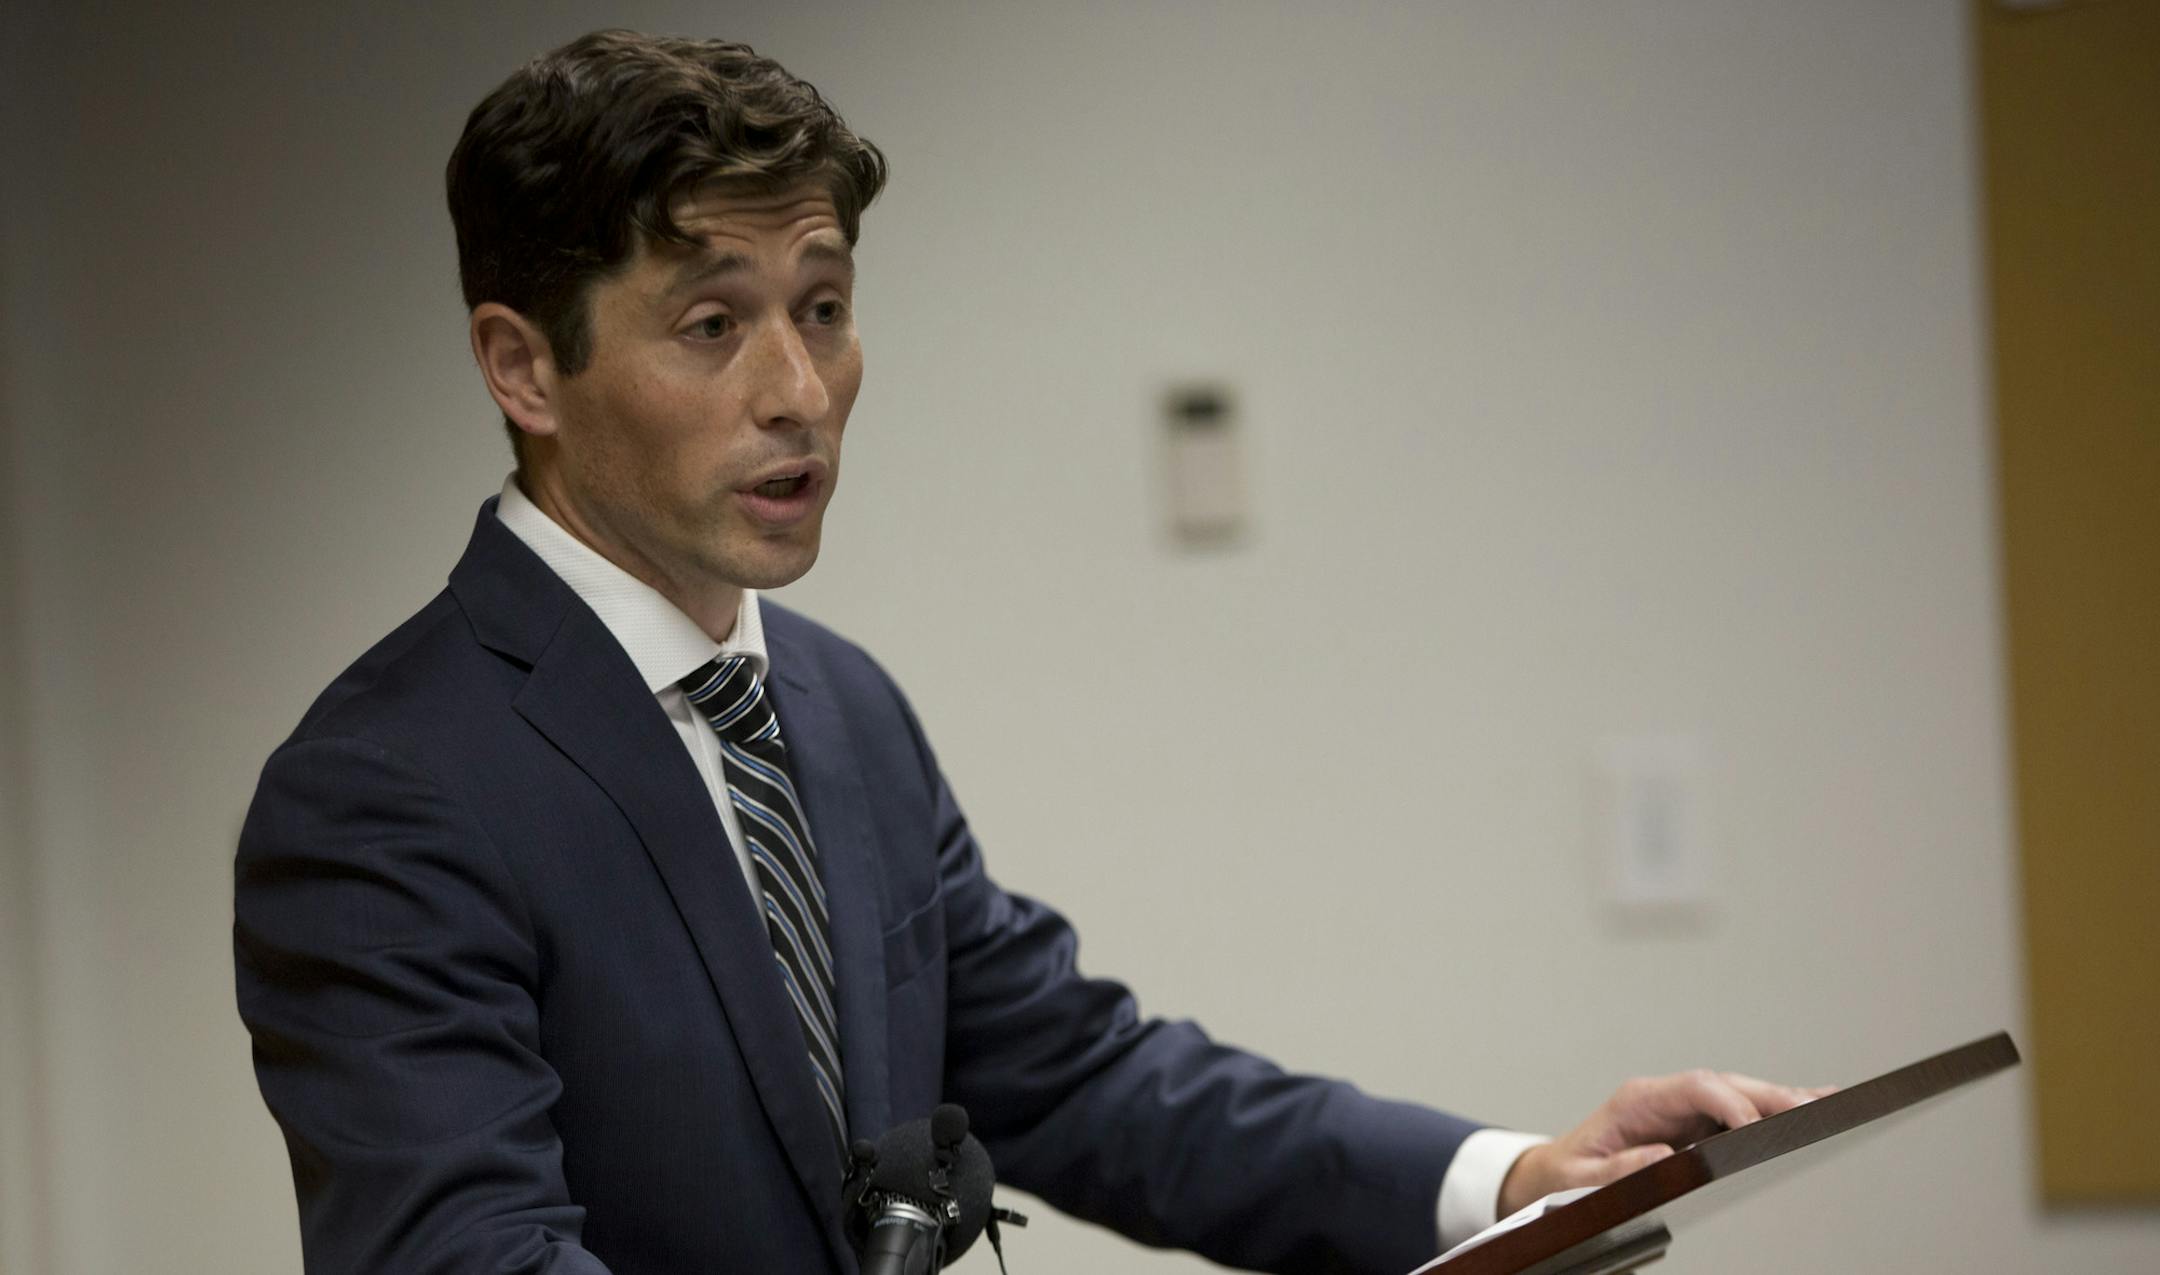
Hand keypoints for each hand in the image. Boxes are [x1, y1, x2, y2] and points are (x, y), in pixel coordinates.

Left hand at [1497, 1070, 1833, 1215]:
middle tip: (1814, 1110)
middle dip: (1769, 1096)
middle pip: (1726, 1085)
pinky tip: (1807, 1103)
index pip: (1695, 1088)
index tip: (1757, 1125)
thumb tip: (1661, 1157)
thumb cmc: (1567, 1173)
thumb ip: (1616, 1170)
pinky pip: (1735, 1109)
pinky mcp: (1692, 1122)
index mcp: (1638, 1101)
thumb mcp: (1580, 1178)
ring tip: (1827, 1104)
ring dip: (1779, 1098)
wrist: (1553, 1171)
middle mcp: (1664, 1096)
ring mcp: (1680, 1106)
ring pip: (1737, 1093)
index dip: (1730, 1102)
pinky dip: (1770, 1107)